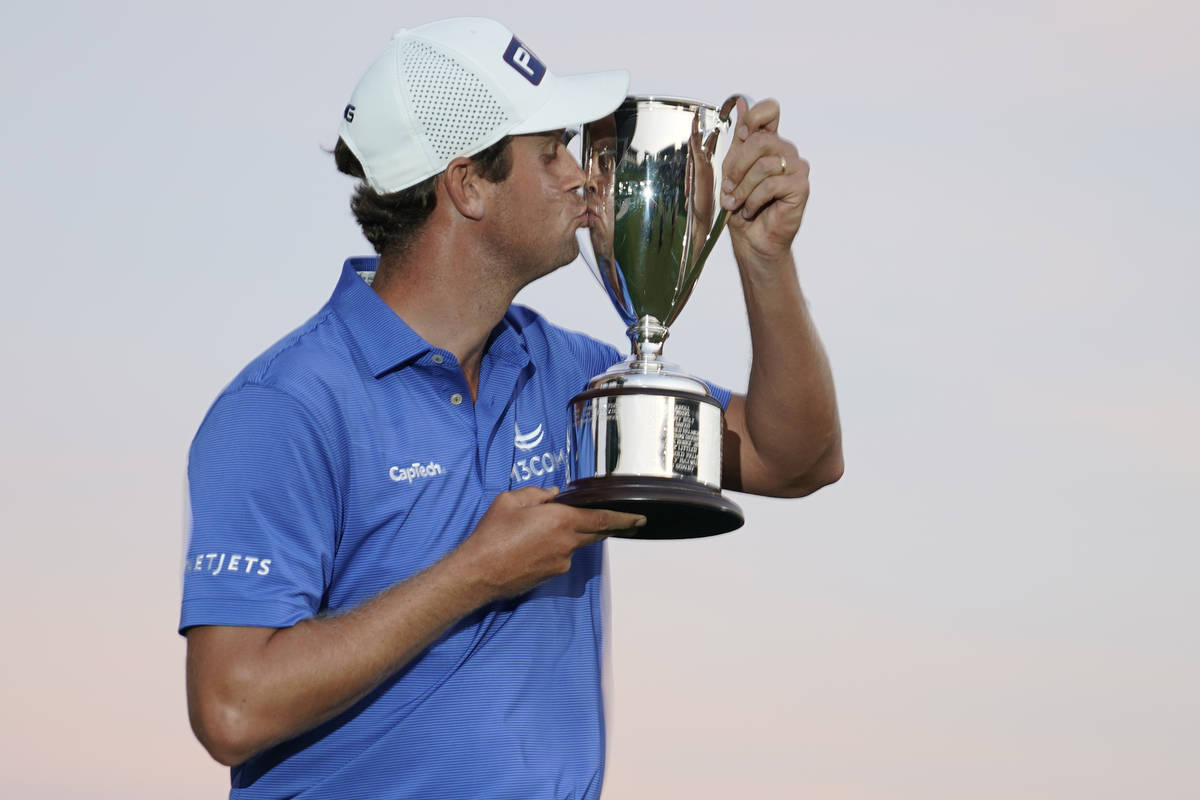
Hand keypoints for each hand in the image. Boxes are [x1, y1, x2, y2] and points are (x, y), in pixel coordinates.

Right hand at [453, 486, 644, 600]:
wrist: (478, 573)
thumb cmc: (492, 534)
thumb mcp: (510, 501)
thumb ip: (537, 494)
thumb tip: (552, 495)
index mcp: (561, 521)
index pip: (602, 519)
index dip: (623, 518)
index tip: (640, 518)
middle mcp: (567, 544)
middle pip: (595, 533)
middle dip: (606, 526)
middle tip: (618, 521)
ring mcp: (561, 563)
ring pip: (574, 544)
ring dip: (568, 535)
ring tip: (539, 530)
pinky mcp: (551, 576)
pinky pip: (560, 557)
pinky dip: (555, 548)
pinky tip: (532, 546)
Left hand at [720, 98, 809, 262]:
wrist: (752, 238)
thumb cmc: (741, 206)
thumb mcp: (732, 170)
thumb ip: (738, 141)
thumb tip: (742, 104)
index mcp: (769, 142)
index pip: (770, 110)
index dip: (754, 117)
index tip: (742, 135)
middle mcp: (786, 151)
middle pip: (759, 140)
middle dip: (737, 167)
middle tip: (729, 188)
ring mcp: (796, 167)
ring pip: (764, 165)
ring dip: (743, 188)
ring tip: (737, 204)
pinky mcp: (801, 186)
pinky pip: (771, 184)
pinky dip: (754, 200)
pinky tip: (751, 210)